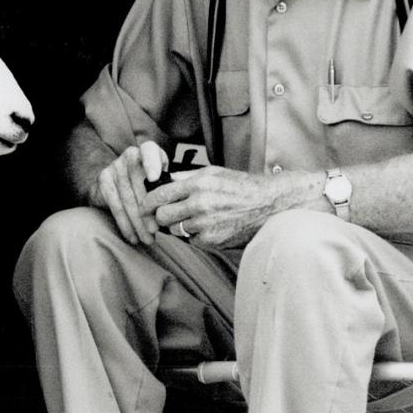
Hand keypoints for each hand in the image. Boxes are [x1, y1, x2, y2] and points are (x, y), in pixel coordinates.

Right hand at [90, 141, 170, 244]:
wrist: (117, 178)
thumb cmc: (149, 182)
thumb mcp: (162, 178)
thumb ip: (169, 185)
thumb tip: (177, 206)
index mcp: (148, 151)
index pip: (149, 151)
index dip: (151, 163)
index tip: (155, 178)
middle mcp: (130, 154)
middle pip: (139, 184)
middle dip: (148, 210)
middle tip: (156, 230)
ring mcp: (115, 166)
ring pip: (127, 198)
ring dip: (138, 223)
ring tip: (147, 238)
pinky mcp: (104, 179)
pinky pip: (115, 205)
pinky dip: (124, 224)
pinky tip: (132, 236)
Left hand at [148, 166, 309, 247]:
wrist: (268, 205)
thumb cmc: (240, 186)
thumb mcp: (214, 172)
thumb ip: (186, 177)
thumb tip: (162, 179)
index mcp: (198, 184)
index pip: (159, 195)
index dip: (147, 202)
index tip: (144, 205)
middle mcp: (199, 204)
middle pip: (161, 216)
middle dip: (161, 216)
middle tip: (167, 214)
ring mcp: (205, 224)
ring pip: (174, 230)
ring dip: (178, 226)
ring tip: (193, 218)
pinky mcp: (211, 240)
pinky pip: (190, 240)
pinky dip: (193, 236)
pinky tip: (207, 227)